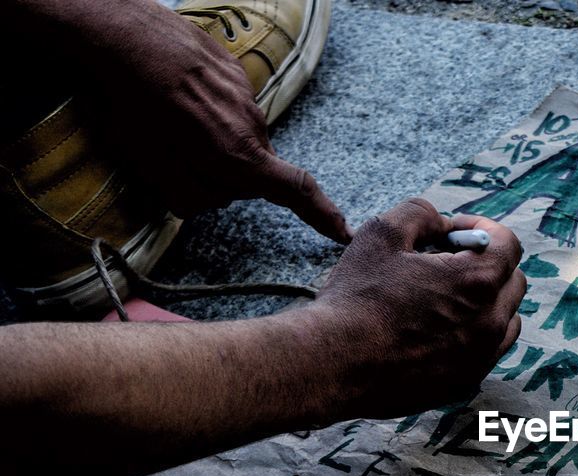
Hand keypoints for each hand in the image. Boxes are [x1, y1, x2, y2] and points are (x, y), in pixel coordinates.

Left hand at [48, 0, 350, 241]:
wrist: (127, 33)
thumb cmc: (135, 100)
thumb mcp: (150, 162)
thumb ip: (186, 193)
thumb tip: (204, 204)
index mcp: (238, 155)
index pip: (295, 190)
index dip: (321, 215)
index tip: (342, 232)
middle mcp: (252, 127)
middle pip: (248, 169)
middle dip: (220, 174)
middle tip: (172, 155)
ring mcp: (246, 98)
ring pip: (235, 138)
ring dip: (209, 139)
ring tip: (167, 118)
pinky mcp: (234, 75)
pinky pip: (227, 109)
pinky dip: (205, 112)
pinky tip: (174, 97)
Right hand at [308, 198, 525, 417]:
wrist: (334, 364)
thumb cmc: (357, 298)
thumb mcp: (382, 233)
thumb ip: (421, 213)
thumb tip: (441, 222)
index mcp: (477, 281)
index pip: (508, 244)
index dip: (482, 229)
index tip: (454, 233)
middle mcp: (490, 322)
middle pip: (513, 282)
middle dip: (488, 265)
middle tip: (447, 263)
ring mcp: (481, 357)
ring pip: (507, 320)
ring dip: (487, 302)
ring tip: (445, 298)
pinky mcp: (465, 382)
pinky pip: (487, 351)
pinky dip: (474, 335)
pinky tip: (438, 330)